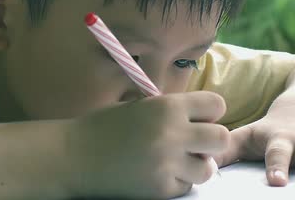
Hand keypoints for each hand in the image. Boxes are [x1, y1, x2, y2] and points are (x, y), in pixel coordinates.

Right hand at [64, 91, 230, 198]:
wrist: (73, 156)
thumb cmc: (105, 126)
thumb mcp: (141, 105)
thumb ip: (172, 109)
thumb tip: (204, 116)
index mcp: (167, 106)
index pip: (217, 104)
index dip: (209, 112)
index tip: (197, 118)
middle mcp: (172, 133)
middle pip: (221, 137)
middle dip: (210, 141)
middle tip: (193, 144)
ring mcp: (167, 164)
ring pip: (208, 169)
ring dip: (196, 166)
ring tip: (176, 162)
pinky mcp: (159, 189)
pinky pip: (185, 187)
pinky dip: (176, 183)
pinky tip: (157, 174)